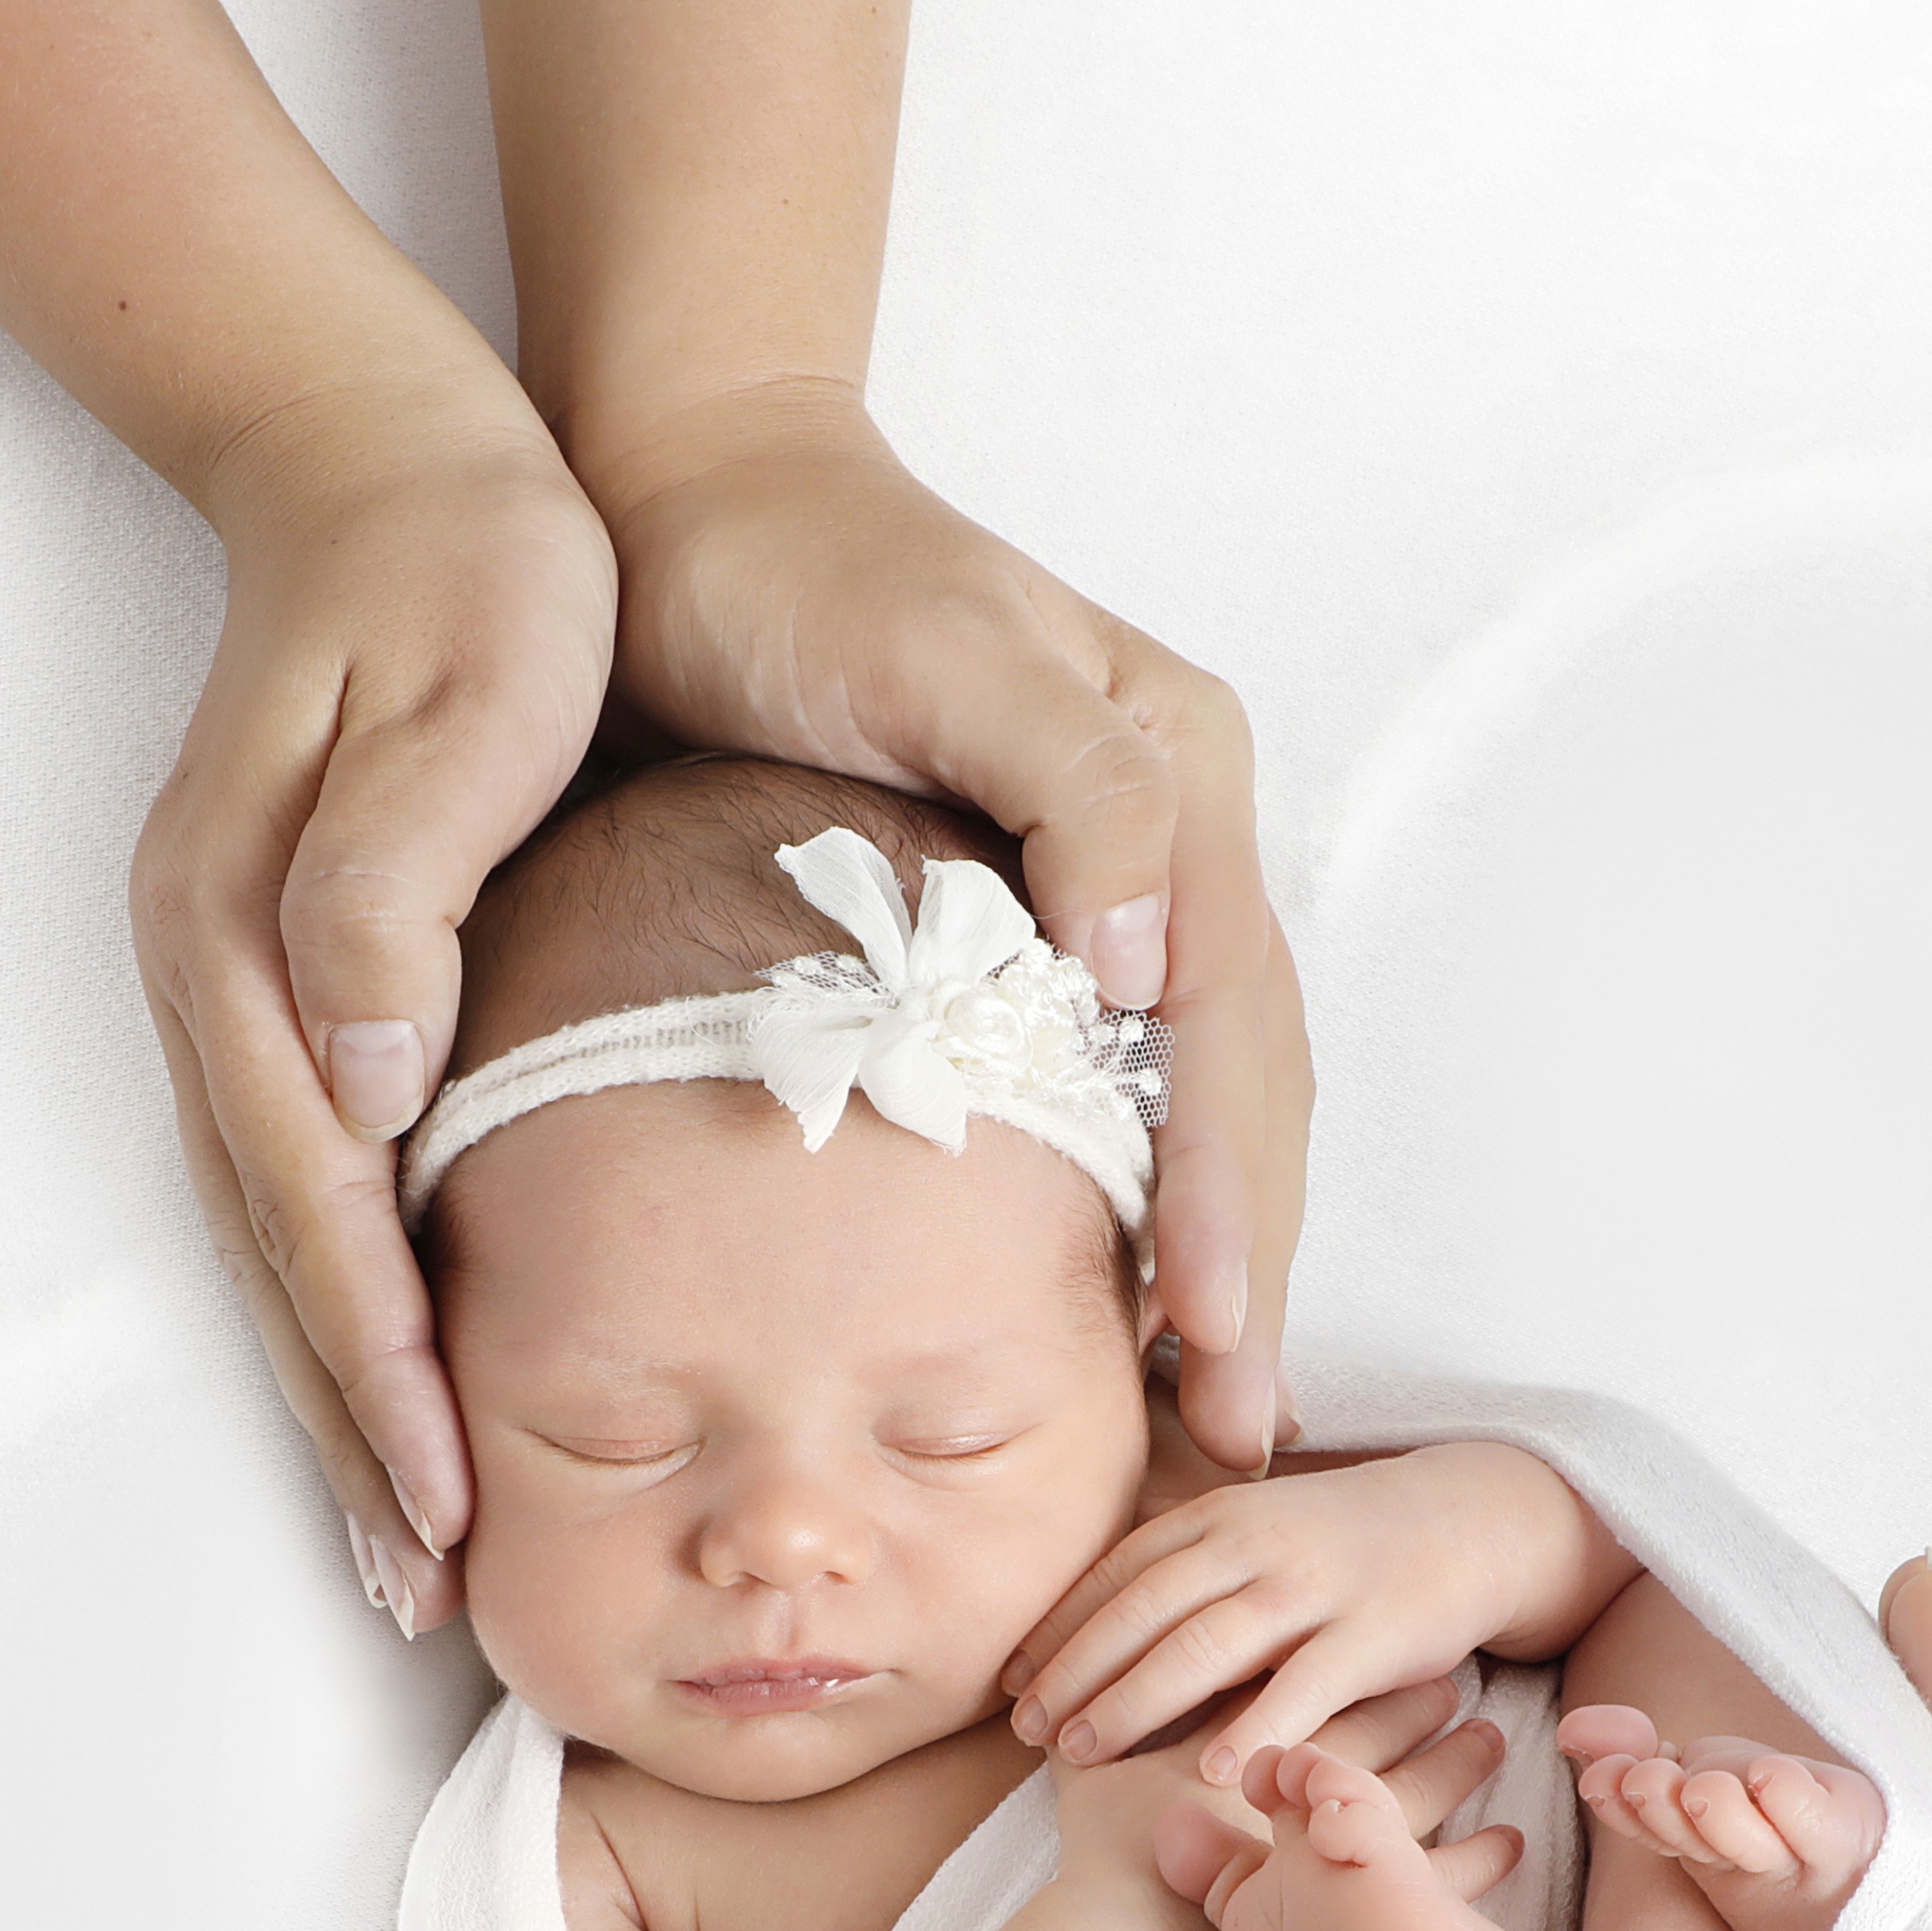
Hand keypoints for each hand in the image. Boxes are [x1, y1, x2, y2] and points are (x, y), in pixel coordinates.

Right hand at [134, 378, 617, 1639]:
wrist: (386, 452)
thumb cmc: (462, 567)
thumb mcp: (459, 689)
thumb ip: (393, 887)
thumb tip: (362, 1081)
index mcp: (255, 930)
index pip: (325, 1198)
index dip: (383, 1361)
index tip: (446, 1497)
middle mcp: (219, 981)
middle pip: (281, 1256)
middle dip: (349, 1432)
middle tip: (422, 1593)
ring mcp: (235, 988)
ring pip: (281, 1240)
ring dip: (339, 1394)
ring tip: (407, 1543)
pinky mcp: (282, 982)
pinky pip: (309, 1184)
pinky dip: (347, 1302)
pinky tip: (400, 1381)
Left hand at [576, 383, 1310, 1476]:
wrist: (682, 494)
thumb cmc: (793, 569)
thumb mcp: (947, 650)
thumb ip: (1079, 789)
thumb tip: (1153, 963)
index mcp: (1177, 775)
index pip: (1231, 1029)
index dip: (1229, 1198)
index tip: (1215, 1348)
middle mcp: (1171, 838)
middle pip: (1245, 1088)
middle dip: (1249, 1264)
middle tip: (1240, 1436)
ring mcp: (1111, 881)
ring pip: (1196, 1102)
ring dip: (1208, 1255)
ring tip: (1205, 1405)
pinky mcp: (1025, 918)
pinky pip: (1109, 1084)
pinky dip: (1126, 1202)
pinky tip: (1110, 1303)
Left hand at [1003, 1450, 1588, 1786]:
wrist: (1471, 1519)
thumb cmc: (1345, 1543)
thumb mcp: (1256, 1529)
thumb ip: (1187, 1566)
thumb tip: (1098, 1628)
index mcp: (1220, 1516)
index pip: (1118, 1573)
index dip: (1058, 1628)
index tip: (1007, 1681)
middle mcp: (1256, 1544)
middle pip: (1144, 1610)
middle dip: (1076, 1671)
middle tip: (1024, 1731)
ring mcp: (1315, 1587)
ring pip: (1206, 1644)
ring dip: (1137, 1701)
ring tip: (1084, 1751)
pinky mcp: (1373, 1633)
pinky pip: (1304, 1685)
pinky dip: (1256, 1725)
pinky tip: (1215, 1771)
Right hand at [1041, 1667, 1512, 1930]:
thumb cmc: (1108, 1864)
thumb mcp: (1094, 1779)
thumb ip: (1104, 1728)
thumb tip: (1089, 1683)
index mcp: (1251, 1737)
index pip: (1313, 1678)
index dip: (1349, 1655)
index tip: (1383, 1632)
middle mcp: (1306, 1781)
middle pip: (1376, 1724)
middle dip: (1415, 1697)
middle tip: (1454, 1675)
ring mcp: (1342, 1845)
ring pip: (1419, 1791)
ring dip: (1458, 1765)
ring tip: (1493, 1742)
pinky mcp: (1366, 1906)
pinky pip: (1444, 1881)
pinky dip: (1478, 1861)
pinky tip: (1509, 1844)